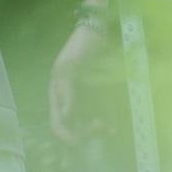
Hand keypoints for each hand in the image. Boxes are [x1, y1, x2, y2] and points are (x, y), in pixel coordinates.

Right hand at [49, 17, 110, 144]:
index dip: (67, 137)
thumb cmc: (78, 48)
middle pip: (75, 132)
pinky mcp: (105, 99)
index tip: (81, 135)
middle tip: (98, 125)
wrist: (97, 35)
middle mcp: (73, 105)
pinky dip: (110, 127)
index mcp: (59, 99)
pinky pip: (108, 118)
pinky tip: (113, 128)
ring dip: (98, 133)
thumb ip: (65, 91)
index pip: (58, 127)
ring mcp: (90, 102)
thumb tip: (66, 116)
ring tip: (106, 126)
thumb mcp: (67, 66)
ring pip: (92, 128)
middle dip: (86, 135)